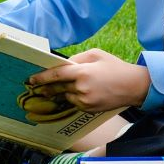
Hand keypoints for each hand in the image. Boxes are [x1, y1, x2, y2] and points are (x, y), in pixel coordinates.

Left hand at [27, 49, 150, 111]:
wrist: (133, 86)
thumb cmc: (115, 66)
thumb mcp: (96, 55)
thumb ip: (77, 59)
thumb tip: (62, 65)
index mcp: (82, 72)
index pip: (55, 75)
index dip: (41, 77)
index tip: (30, 79)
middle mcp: (82, 88)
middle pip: (56, 89)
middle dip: (44, 88)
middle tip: (34, 87)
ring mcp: (85, 100)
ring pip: (64, 96)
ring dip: (57, 93)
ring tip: (49, 90)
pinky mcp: (89, 109)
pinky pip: (73, 103)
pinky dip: (70, 98)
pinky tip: (69, 94)